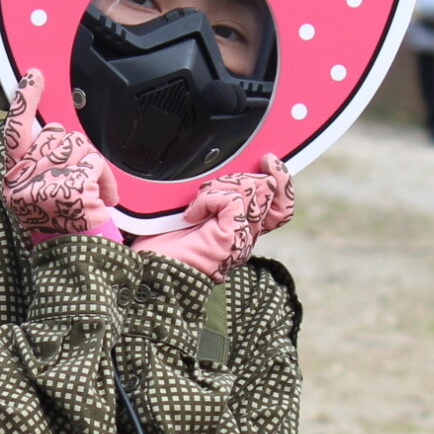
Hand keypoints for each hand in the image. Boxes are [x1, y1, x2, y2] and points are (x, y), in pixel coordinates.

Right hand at [0, 70, 120, 240]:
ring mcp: (45, 183)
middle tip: (78, 180)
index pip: (15, 133)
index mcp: (14, 180)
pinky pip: (95, 163)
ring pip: (78, 145)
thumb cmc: (65, 229)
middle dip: (75, 151)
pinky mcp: (69, 187)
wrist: (77, 262)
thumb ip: (42, 163)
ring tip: (92, 192)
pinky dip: (105, 179)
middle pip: (56, 134)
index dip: (24, 101)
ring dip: (93, 166)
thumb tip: (52, 130)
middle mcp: (23, 181)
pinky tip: (103, 198)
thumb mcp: (43, 194)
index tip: (34, 78)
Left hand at [130, 154, 294, 278]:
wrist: (152, 272)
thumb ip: (216, 194)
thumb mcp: (193, 210)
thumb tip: (226, 172)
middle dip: (241, 175)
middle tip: (214, 184)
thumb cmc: (164, 245)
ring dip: (222, 185)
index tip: (268, 160)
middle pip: (272, 189)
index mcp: (242, 227)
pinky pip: (232, 200)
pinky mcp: (232, 238)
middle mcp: (248, 234)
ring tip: (199, 200)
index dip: (282, 179)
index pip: (281, 204)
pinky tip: (192, 213)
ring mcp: (242, 237)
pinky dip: (209, 198)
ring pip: (254, 189)